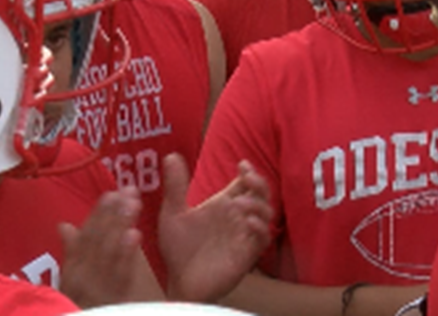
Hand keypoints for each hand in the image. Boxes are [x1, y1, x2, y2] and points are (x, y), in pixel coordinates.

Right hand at [59, 186, 160, 307]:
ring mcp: (94, 291)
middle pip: (96, 241)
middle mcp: (80, 279)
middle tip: (127, 191)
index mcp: (72, 274)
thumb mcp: (75, 284)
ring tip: (133, 204)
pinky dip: (124, 253)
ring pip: (107, 252)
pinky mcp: (110, 302)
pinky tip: (134, 235)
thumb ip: (72, 253)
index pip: (85, 238)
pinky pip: (117, 275)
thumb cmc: (82, 308)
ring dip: (119, 225)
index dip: (98, 214)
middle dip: (112, 214)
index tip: (111, 193)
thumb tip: (64, 225)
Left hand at [158, 154, 274, 303]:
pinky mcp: (246, 254)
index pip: (245, 183)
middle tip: (248, 177)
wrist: (179, 281)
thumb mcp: (173, 213)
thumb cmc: (178, 249)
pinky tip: (246, 223)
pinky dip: (259, 228)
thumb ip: (175, 186)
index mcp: (223, 205)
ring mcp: (243, 235)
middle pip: (261, 194)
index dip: (249, 171)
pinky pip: (262, 239)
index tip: (242, 164)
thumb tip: (171, 155)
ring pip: (266, 214)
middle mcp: (236, 217)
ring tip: (241, 204)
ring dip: (258, 205)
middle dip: (259, 183)